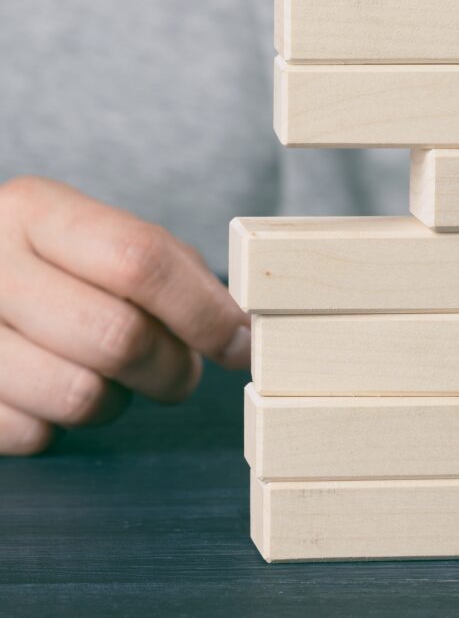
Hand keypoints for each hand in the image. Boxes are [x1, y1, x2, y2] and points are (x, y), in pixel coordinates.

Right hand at [0, 176, 248, 452]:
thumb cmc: (57, 264)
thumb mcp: (107, 239)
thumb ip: (175, 271)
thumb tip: (239, 332)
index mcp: (37, 211)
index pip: (140, 260)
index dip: (203, 310)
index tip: (240, 343)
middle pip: (118, 336)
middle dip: (171, 367)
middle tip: (178, 369)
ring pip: (79, 395)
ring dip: (116, 399)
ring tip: (109, 375)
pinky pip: (32, 433)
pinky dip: (59, 426)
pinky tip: (54, 391)